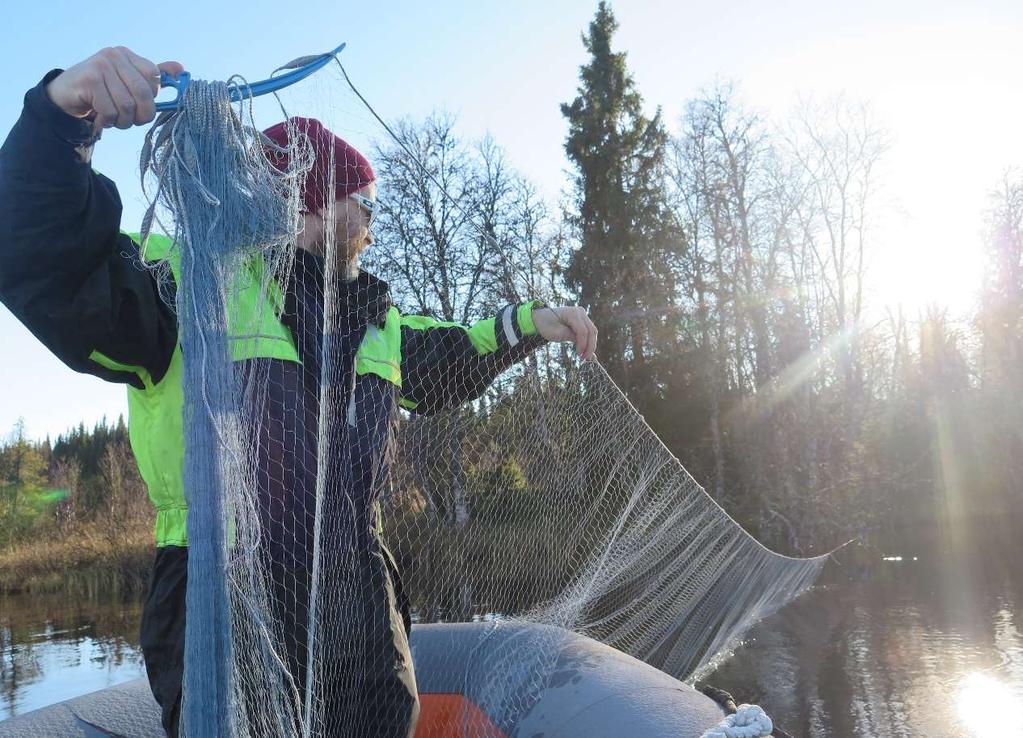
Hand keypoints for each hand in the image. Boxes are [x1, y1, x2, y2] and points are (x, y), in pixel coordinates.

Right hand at [45, 47, 184, 129]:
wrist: (66, 95)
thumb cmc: (103, 92)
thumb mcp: (128, 83)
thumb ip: (152, 77)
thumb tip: (181, 69)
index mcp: (127, 55)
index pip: (155, 78)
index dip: (152, 98)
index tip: (142, 105)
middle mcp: (114, 55)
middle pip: (143, 94)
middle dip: (141, 115)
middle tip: (133, 121)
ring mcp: (100, 65)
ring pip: (127, 105)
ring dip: (123, 121)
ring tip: (114, 119)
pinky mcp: (88, 80)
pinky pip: (110, 111)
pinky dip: (107, 121)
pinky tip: (100, 118)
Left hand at [532, 305, 597, 360]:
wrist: (541, 318)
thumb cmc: (546, 325)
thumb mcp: (557, 333)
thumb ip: (571, 337)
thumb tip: (584, 347)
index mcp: (572, 313)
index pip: (583, 331)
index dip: (583, 344)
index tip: (579, 355)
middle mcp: (580, 312)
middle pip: (591, 331)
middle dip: (590, 346)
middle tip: (585, 359)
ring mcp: (582, 315)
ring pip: (592, 332)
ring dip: (590, 345)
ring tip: (586, 357)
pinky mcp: (582, 320)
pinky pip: (588, 332)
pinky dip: (589, 342)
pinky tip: (590, 353)